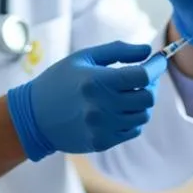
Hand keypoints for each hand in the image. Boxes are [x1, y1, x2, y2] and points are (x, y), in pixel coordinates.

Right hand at [6, 42, 167, 160]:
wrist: (34, 116)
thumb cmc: (59, 80)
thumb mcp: (84, 57)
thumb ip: (118, 51)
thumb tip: (147, 51)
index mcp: (96, 81)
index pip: (142, 76)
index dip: (156, 67)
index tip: (158, 60)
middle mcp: (101, 106)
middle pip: (147, 97)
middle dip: (151, 84)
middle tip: (144, 77)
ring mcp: (102, 127)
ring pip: (143, 116)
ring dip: (143, 103)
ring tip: (130, 93)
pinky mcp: (101, 142)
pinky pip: (132, 130)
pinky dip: (133, 118)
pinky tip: (120, 109)